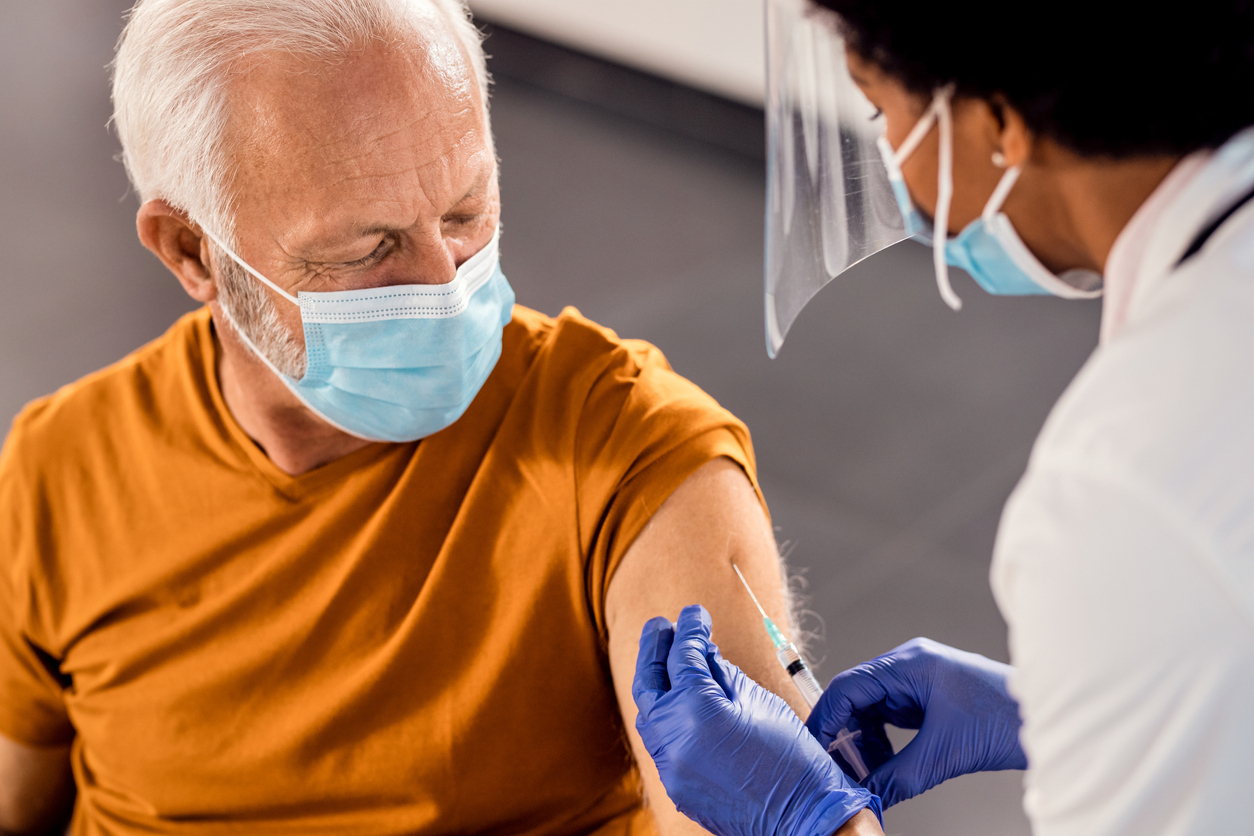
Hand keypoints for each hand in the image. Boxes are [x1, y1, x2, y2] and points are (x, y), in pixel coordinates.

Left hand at [633, 605, 880, 835]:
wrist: (805, 821)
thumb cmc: (793, 759)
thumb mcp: (761, 701)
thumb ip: (724, 673)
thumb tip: (704, 652)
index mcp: (697, 710)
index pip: (683, 655)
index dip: (689, 628)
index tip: (695, 613)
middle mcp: (674, 738)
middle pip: (649, 681)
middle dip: (655, 649)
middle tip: (662, 625)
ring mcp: (670, 766)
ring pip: (650, 713)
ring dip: (657, 683)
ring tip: (669, 659)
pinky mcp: (675, 785)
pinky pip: (662, 742)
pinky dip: (668, 717)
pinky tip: (681, 702)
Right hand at [805, 638, 1026, 807]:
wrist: (1051, 721)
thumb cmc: (1006, 721)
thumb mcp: (944, 754)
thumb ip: (898, 776)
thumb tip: (866, 797)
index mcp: (909, 665)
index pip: (848, 686)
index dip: (826, 720)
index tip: (816, 752)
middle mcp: (910, 666)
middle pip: (856, 698)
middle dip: (845, 736)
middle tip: (838, 771)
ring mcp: (920, 681)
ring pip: (873, 710)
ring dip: (865, 743)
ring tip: (865, 774)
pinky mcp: (930, 698)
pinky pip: (892, 718)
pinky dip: (883, 742)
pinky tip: (885, 766)